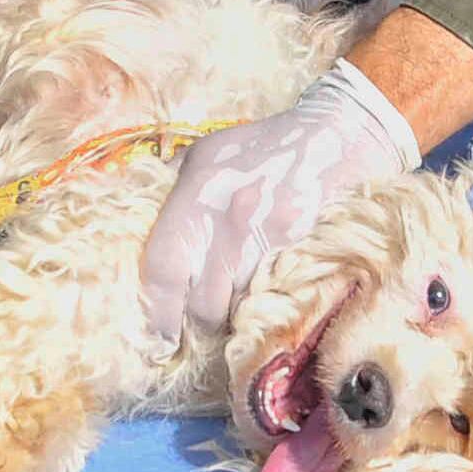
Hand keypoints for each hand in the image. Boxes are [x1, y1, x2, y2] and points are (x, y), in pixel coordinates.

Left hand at [138, 61, 420, 344]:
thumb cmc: (264, 145)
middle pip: (204, 304)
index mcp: (199, 194)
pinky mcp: (305, 253)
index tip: (158, 336)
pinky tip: (263, 307)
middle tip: (197, 329)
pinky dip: (266, 311)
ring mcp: (272, 240)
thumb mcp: (206, 152)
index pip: (165, 269)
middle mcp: (232, 222)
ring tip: (230, 317)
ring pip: (240, 310)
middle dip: (198, 323)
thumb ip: (170, 184)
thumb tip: (137, 212)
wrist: (335, 135)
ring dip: (233, 321)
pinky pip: (276, 300)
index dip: (157, 311)